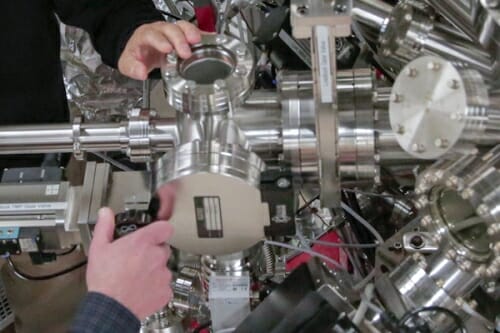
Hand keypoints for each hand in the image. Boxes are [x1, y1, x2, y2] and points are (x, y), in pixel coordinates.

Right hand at [86, 185, 176, 319]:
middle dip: (153, 252)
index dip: (160, 229)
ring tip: (137, 277)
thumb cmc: (104, 280)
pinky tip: (142, 289)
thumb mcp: (98, 249)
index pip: (165, 227)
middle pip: (163, 248)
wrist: (110, 308)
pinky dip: (156, 287)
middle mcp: (157, 256)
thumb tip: (106, 213)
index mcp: (143, 242)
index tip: (155, 233)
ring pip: (164, 267)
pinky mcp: (166, 291)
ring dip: (154, 270)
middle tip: (137, 259)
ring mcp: (163, 274)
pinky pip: (164, 285)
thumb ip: (105, 227)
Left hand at [118, 21, 200, 79]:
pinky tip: (210, 40)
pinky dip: (203, 35)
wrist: (143, 48)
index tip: (167, 49)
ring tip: (199, 42)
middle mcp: (160, 30)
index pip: (153, 34)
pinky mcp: (184, 35)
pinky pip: (194, 32)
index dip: (160, 41)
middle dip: (180, 40)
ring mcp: (173, 31)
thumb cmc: (138, 54)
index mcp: (146, 35)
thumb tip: (141, 72)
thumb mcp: (128, 63)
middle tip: (185, 52)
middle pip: (171, 29)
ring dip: (192, 33)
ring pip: (183, 26)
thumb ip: (132, 68)